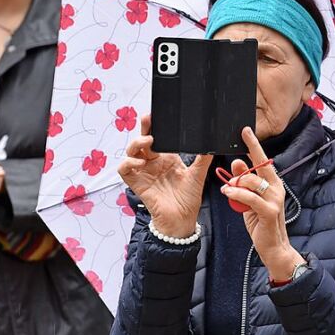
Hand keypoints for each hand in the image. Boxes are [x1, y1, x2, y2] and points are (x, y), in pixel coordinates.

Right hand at [117, 114, 211, 237]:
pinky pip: (124, 169)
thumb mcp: (198, 175)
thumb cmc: (188, 198)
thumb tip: (211, 143)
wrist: (182, 219)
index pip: (159, 138)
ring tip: (148, 142)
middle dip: (144, 128)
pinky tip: (140, 163)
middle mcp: (154, 162)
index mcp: (167, 158)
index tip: (159, 116)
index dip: (156, 127)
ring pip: (131, 151)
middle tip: (148, 118)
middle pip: (144, 140)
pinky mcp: (136, 182)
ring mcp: (144, 172)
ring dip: (136, 144)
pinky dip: (128, 163)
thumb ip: (203, 158)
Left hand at [220, 127, 304, 281]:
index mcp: (272, 184)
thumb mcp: (248, 201)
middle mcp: (276, 188)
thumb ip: (243, 183)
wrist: (273, 248)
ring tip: (227, 189)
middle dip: (251, 148)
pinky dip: (238, 194)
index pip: (263, 160)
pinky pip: (250, 198)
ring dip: (236, 183)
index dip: (254, 145)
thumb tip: (236, 163)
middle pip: (262, 164)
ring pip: (253, 181)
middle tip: (240, 137)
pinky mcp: (269, 212)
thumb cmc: (261, 224)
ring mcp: (275, 200)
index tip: (246, 131)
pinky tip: (228, 192)